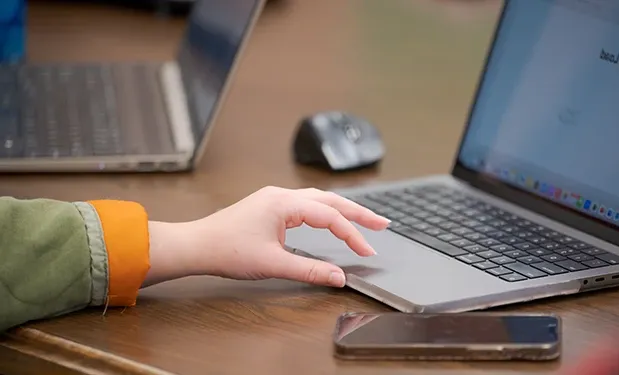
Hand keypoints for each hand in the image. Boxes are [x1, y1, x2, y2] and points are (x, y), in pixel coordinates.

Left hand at [144, 187, 389, 287]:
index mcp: (285, 204)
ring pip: (319, 200)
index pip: (330, 217)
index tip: (366, 251)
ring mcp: (275, 198)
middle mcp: (282, 195)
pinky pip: (306, 203)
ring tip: (365, 219)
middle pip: (330, 200)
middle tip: (383, 223)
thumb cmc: (227, 250)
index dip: (352, 235)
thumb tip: (338, 276)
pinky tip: (331, 218)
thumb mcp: (273, 264)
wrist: (197, 245)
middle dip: (358, 213)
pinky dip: (325, 211)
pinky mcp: (270, 206)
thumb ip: (310, 270)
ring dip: (343, 210)